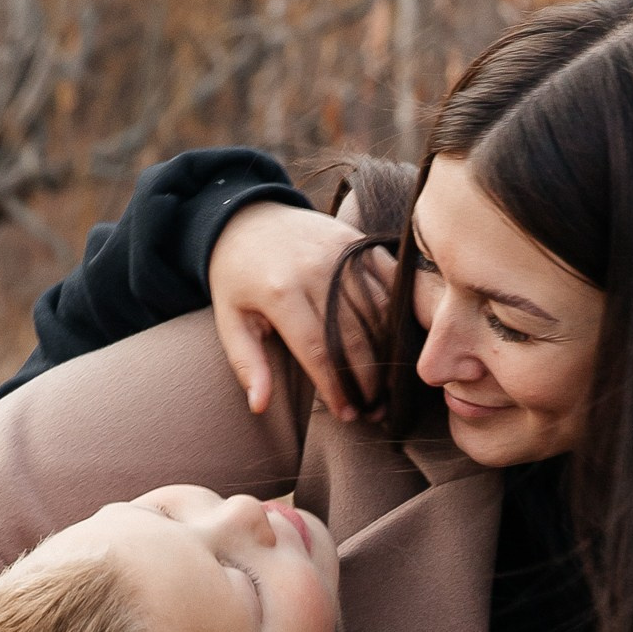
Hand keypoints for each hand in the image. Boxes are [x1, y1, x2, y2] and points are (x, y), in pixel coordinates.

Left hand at [208, 201, 389, 422]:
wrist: (245, 216)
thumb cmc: (237, 277)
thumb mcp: (230, 319)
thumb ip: (246, 363)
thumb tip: (259, 406)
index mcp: (280, 293)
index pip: (318, 352)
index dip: (337, 388)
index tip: (347, 415)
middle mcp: (314, 270)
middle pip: (354, 337)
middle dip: (368, 379)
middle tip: (375, 409)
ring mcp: (340, 253)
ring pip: (377, 312)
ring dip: (387, 352)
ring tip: (389, 385)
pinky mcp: (356, 241)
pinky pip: (389, 280)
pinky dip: (400, 310)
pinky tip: (402, 341)